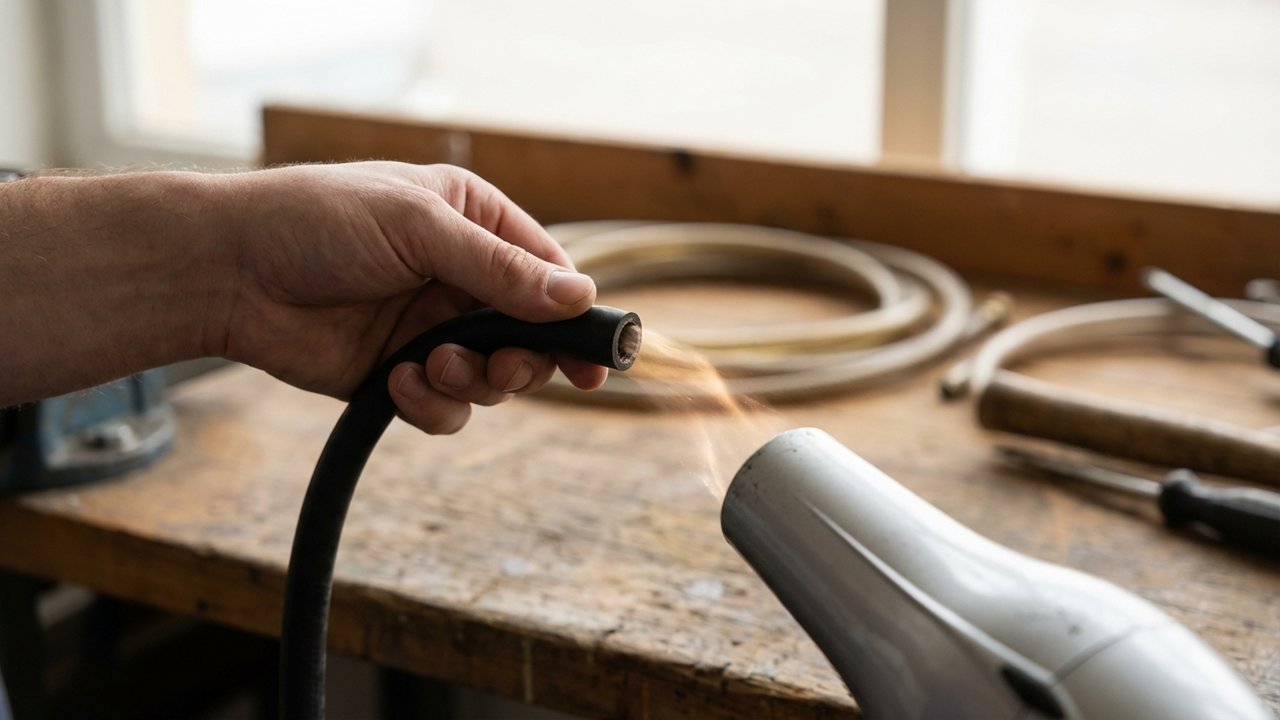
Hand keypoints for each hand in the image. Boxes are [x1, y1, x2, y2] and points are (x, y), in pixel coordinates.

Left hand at [218, 162, 606, 432]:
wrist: (226, 271)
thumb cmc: (316, 221)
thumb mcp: (417, 229)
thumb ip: (499, 269)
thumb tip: (579, 299)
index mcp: (474, 223)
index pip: (550, 274)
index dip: (576, 318)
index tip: (596, 359)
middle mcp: (460, 278)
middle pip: (531, 338)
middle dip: (522, 360)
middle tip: (501, 367)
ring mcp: (430, 329)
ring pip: (493, 379)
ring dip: (471, 381)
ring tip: (427, 363)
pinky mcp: (399, 375)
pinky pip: (446, 408)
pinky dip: (431, 405)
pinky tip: (394, 382)